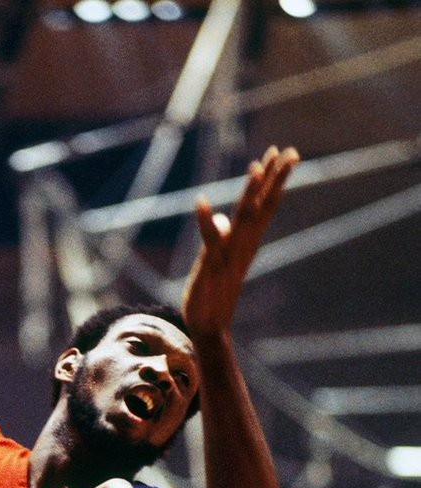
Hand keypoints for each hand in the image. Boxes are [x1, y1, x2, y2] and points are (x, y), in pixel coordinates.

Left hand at [181, 145, 298, 336]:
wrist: (210, 328)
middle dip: (275, 180)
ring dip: (249, 195)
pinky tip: (201, 201)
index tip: (286, 155)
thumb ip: (219, 237)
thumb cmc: (212, 294)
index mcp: (245, 243)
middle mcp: (241, 247)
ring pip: (243, 221)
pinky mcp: (210, 267)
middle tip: (291, 152)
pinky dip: (206, 222)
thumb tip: (221, 219)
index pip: (263, 206)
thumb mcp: (215, 259)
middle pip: (261, 208)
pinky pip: (209, 242)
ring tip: (257, 167)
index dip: (274, 181)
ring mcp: (227, 256)